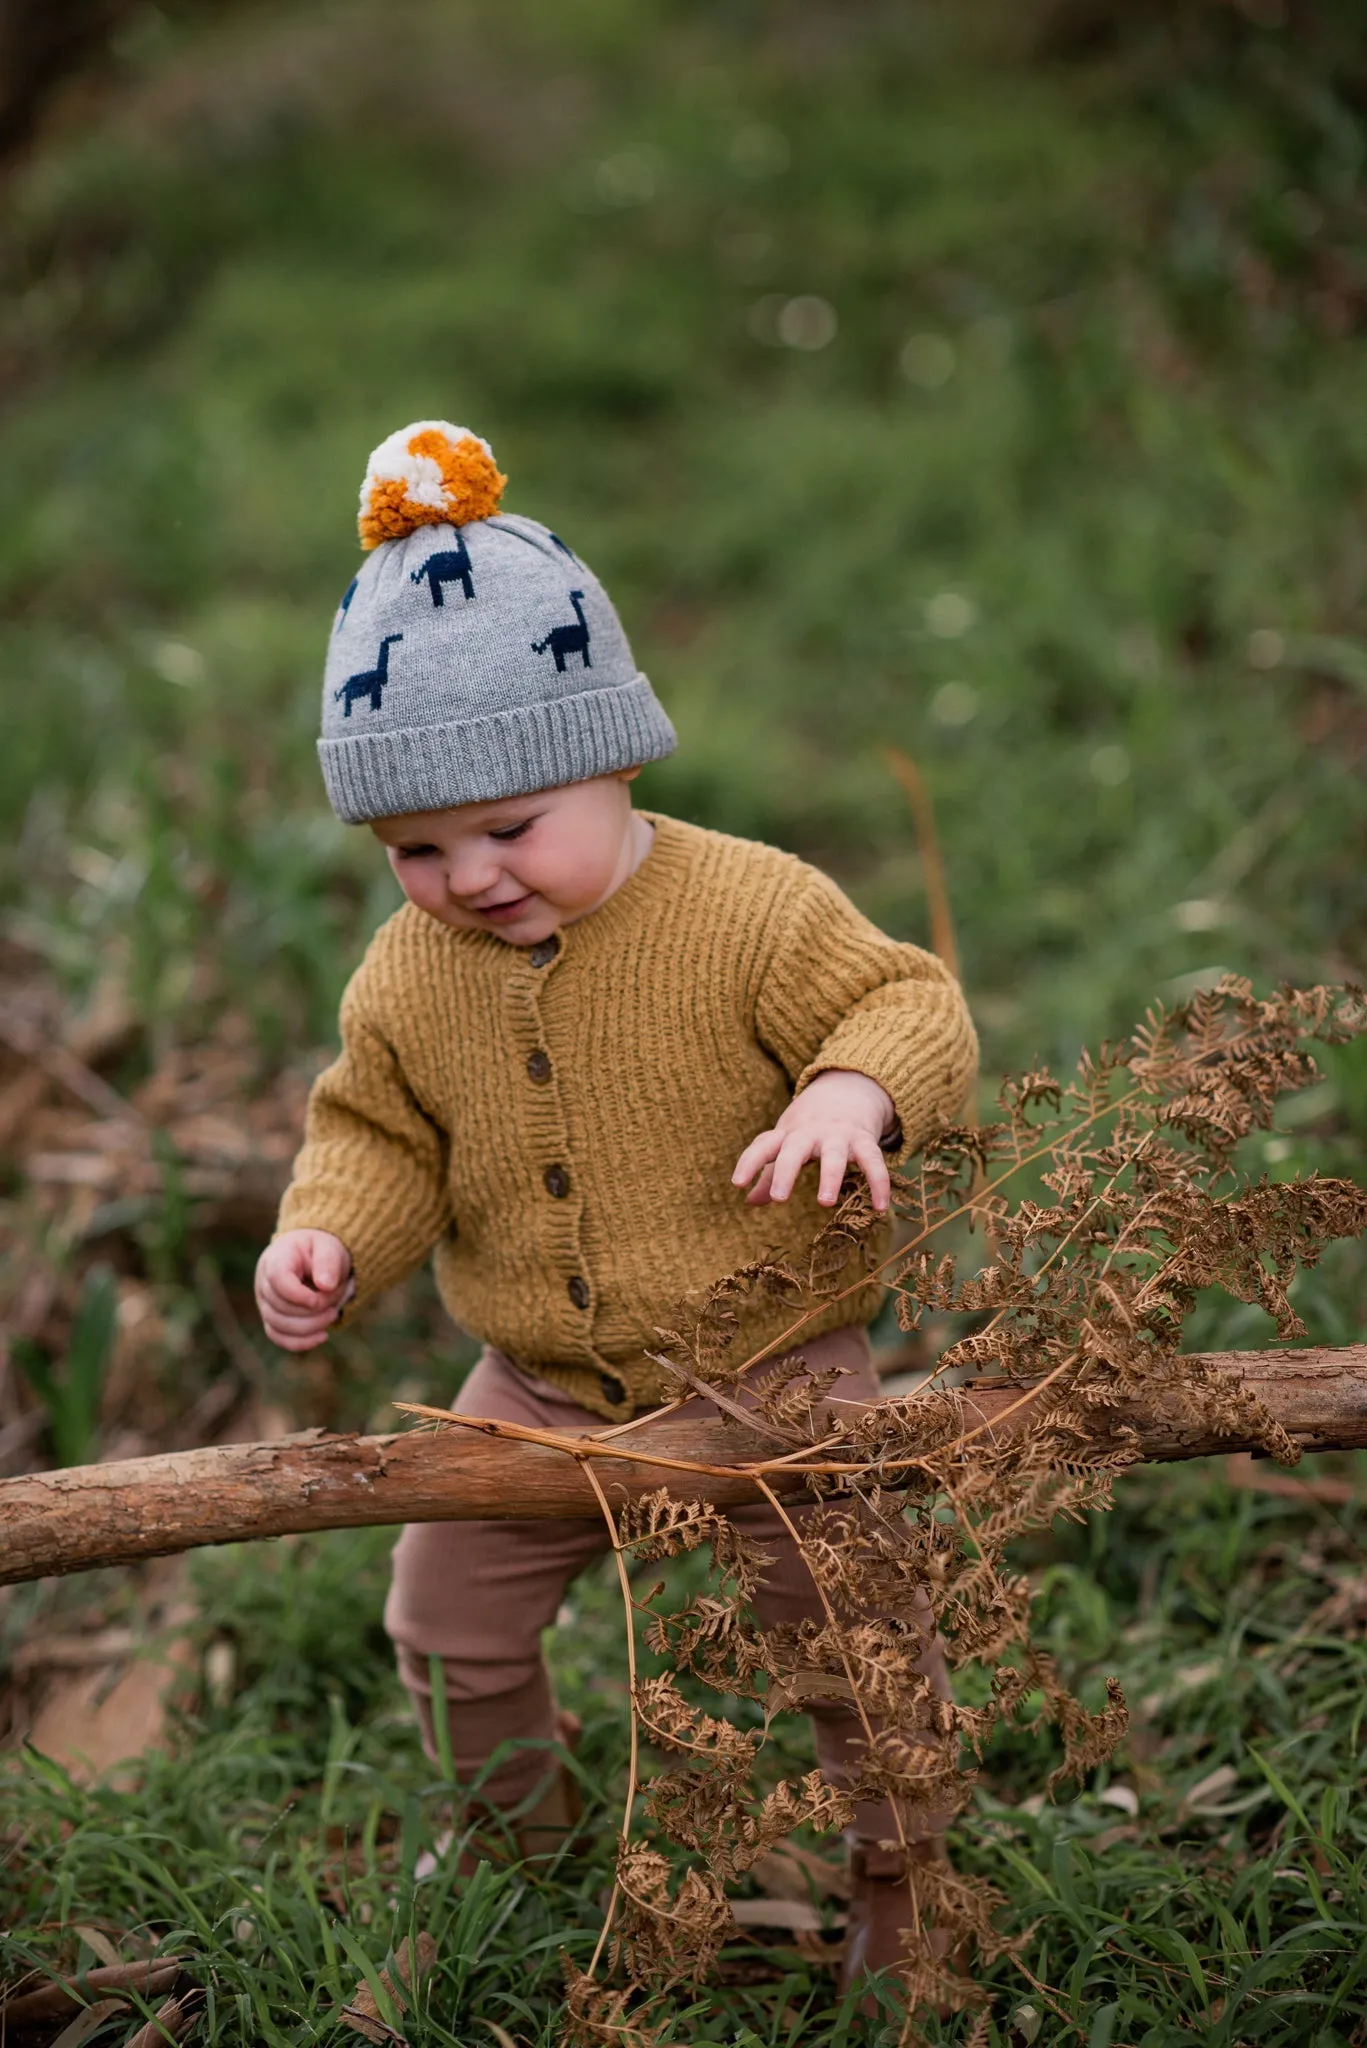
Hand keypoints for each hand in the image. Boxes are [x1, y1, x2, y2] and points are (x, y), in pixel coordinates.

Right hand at [255, 1230, 353, 1351]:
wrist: (314, 1257)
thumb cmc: (320, 1251)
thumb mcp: (329, 1248)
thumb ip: (328, 1262)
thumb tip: (326, 1286)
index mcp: (276, 1259)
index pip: (277, 1279)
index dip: (298, 1295)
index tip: (319, 1300)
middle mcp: (264, 1282)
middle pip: (279, 1306)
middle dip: (312, 1311)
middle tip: (335, 1304)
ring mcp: (265, 1302)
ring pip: (278, 1325)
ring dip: (310, 1326)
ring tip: (333, 1315)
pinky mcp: (272, 1319)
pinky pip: (279, 1337)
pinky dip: (300, 1342)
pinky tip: (322, 1336)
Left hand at [732, 1069, 895, 1213]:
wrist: (848, 1087)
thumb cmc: (809, 1125)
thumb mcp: (787, 1143)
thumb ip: (770, 1173)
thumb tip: (749, 1202)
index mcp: (787, 1134)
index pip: (763, 1146)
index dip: (749, 1163)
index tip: (737, 1184)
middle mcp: (810, 1133)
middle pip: (795, 1150)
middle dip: (786, 1172)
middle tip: (778, 1198)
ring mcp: (838, 1135)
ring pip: (834, 1155)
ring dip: (830, 1177)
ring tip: (825, 1202)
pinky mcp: (864, 1140)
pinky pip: (873, 1161)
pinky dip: (879, 1183)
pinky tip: (881, 1207)